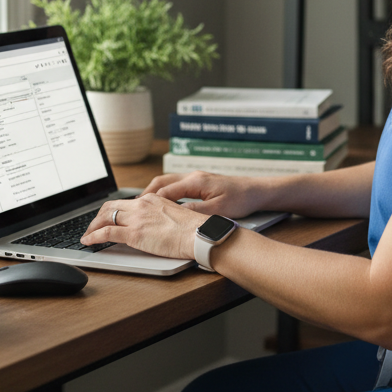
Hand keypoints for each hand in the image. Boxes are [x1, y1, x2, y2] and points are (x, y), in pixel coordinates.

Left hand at [80, 194, 202, 258]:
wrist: (199, 234)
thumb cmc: (194, 229)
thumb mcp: (174, 215)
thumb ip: (160, 216)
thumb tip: (154, 225)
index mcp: (152, 199)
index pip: (125, 202)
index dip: (112, 210)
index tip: (108, 218)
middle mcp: (142, 204)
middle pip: (110, 206)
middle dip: (98, 217)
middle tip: (93, 227)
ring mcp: (137, 218)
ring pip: (105, 217)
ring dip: (92, 227)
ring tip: (88, 235)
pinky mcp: (134, 234)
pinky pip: (106, 233)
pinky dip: (93, 237)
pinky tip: (88, 242)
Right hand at [143, 171, 268, 218]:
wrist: (257, 191)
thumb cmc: (242, 199)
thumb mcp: (218, 209)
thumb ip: (196, 211)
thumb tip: (175, 215)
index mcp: (196, 181)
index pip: (165, 191)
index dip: (149, 202)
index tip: (137, 212)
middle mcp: (193, 176)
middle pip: (161, 182)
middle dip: (146, 194)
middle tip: (133, 208)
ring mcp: (196, 178)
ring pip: (167, 182)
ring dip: (154, 193)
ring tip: (143, 207)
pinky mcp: (200, 183)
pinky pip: (176, 186)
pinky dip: (165, 193)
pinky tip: (163, 205)